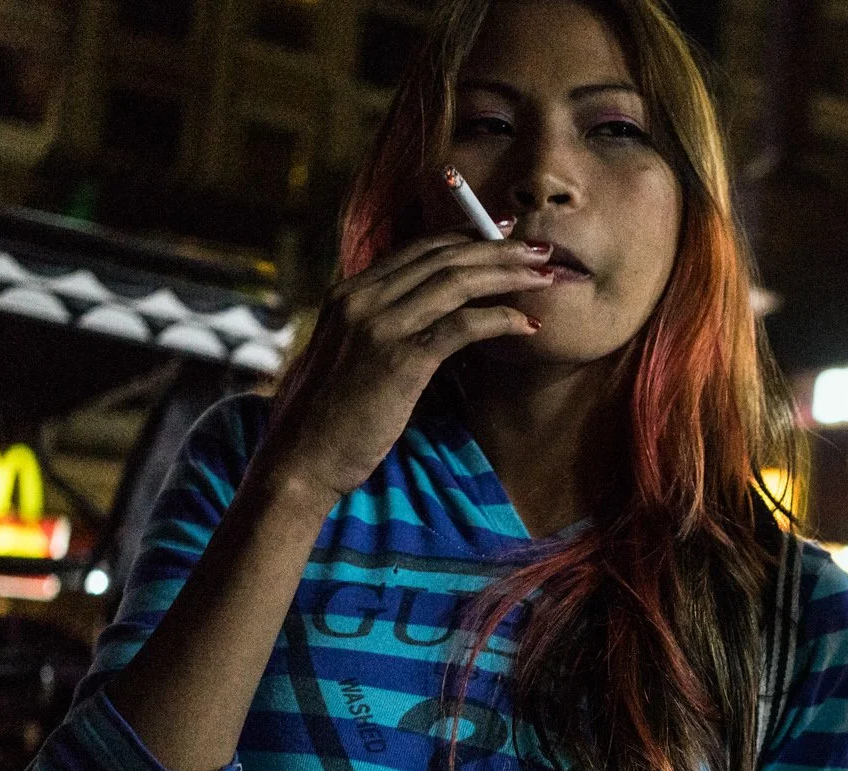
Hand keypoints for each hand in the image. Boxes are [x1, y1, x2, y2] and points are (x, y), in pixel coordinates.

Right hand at [257, 227, 556, 507]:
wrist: (301, 457)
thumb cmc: (330, 417)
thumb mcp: (350, 356)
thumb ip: (381, 328)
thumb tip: (428, 318)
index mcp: (349, 293)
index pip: (418, 250)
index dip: (467, 237)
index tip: (504, 234)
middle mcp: (361, 298)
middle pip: (444, 257)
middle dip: (498, 248)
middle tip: (541, 249)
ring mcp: (379, 325)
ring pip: (457, 282)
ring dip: (509, 275)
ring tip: (546, 276)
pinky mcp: (400, 359)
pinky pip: (463, 326)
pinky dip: (501, 319)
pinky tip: (527, 325)